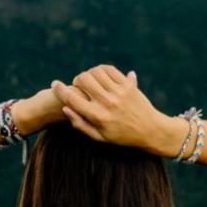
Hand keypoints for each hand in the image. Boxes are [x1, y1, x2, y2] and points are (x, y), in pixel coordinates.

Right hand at [52, 64, 170, 150]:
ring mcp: (119, 92)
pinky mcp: (128, 85)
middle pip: (83, 80)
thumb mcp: (99, 137)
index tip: (55, 84)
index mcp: (98, 117)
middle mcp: (107, 103)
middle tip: (78, 84)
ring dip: (89, 73)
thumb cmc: (122, 136)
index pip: (72, 99)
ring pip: (96, 72)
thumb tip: (65, 108)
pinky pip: (110, 70)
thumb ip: (80, 124)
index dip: (60, 90)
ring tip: (90, 80)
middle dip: (77, 79)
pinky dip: (102, 70)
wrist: (151, 130)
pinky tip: (101, 75)